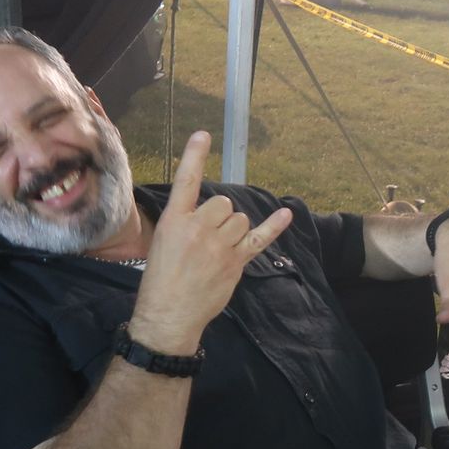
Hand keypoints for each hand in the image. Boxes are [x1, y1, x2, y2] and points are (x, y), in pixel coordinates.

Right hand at [130, 132, 291, 352]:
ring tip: (217, 250)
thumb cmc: (161, 280)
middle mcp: (198, 228)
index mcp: (174, 221)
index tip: (204, 135)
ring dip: (234, 229)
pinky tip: (287, 214)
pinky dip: (275, 226)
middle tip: (207, 240)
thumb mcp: (162, 242)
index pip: (187, 182)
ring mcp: (219, 245)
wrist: (169, 314)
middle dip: (220, 217)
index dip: (195, 157)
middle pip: (224, 204)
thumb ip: (185, 223)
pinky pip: (260, 238)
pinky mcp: (235, 262)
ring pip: (240, 219)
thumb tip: (210, 216)